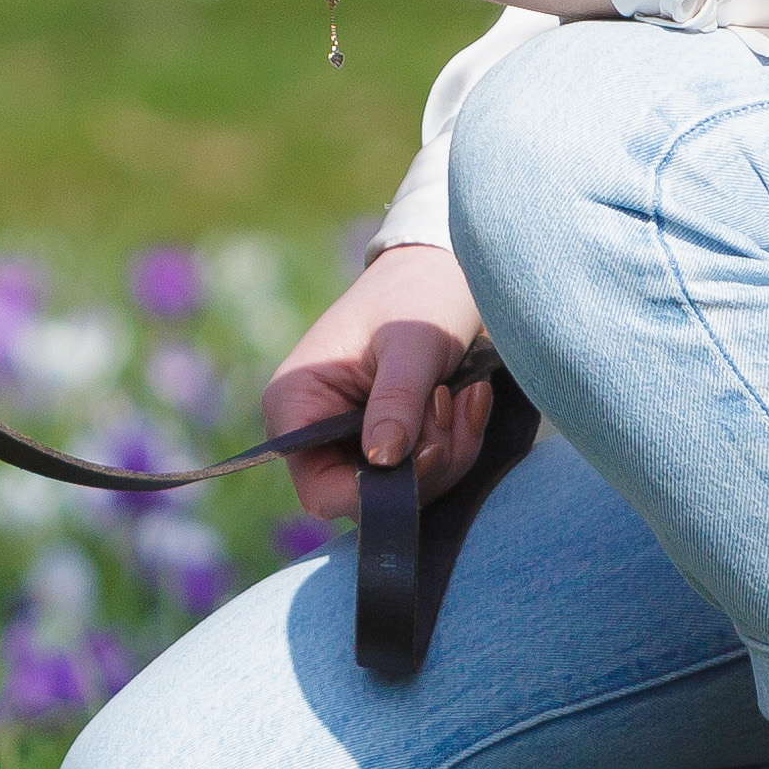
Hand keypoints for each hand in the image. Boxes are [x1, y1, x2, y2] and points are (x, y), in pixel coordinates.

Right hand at [262, 243, 492, 519]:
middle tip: (451, 405)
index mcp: (296, 404)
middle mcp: (318, 432)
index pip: (320, 489)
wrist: (441, 272)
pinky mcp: (391, 441)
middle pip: (369, 496)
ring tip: (464, 395)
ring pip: (407, 490)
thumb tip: (384, 461)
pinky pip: (428, 472)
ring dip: (449, 451)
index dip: (374, 493)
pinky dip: (458, 443)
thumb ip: (396, 401)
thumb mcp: (410, 342)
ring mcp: (355, 440)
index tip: (428, 453)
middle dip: (426, 465)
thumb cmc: (414, 296)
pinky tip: (472, 399)